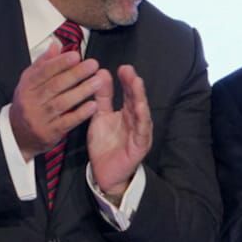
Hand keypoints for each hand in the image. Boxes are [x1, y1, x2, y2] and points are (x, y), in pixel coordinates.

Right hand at [9, 41, 101, 160]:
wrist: (17, 135)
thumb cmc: (29, 104)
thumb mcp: (29, 82)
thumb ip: (43, 64)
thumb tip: (56, 45)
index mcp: (27, 86)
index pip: (43, 72)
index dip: (60, 63)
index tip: (76, 55)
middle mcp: (32, 102)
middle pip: (55, 85)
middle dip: (75, 74)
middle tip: (92, 65)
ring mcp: (40, 118)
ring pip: (62, 103)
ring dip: (82, 91)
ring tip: (98, 82)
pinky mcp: (49, 133)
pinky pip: (67, 122)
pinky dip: (81, 113)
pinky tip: (93, 105)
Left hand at [86, 64, 153, 200]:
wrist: (105, 173)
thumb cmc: (105, 145)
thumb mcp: (100, 117)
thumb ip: (102, 97)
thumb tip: (102, 73)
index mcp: (126, 113)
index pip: (128, 93)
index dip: (126, 80)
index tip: (122, 67)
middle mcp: (136, 120)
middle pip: (136, 99)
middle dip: (134, 85)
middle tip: (129, 70)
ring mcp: (140, 132)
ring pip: (142, 112)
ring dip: (139, 98)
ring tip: (137, 84)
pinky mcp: (140, 145)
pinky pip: (142, 131)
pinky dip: (142, 119)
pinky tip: (140, 108)